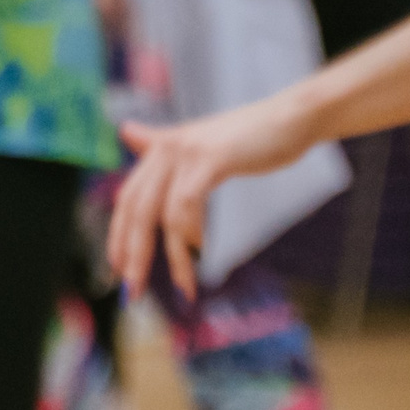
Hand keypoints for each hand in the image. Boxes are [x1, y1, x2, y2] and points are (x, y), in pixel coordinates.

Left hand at [107, 103, 310, 297]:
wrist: (291, 117)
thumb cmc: (252, 135)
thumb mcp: (202, 142)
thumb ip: (163, 144)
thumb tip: (124, 129)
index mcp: (162, 146)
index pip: (128, 197)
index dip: (119, 235)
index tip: (117, 270)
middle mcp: (168, 147)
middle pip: (136, 209)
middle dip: (133, 254)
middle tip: (134, 291)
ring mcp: (187, 151)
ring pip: (164, 215)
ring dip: (173, 257)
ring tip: (183, 286)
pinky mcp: (210, 157)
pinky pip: (188, 204)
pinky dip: (193, 232)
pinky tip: (204, 249)